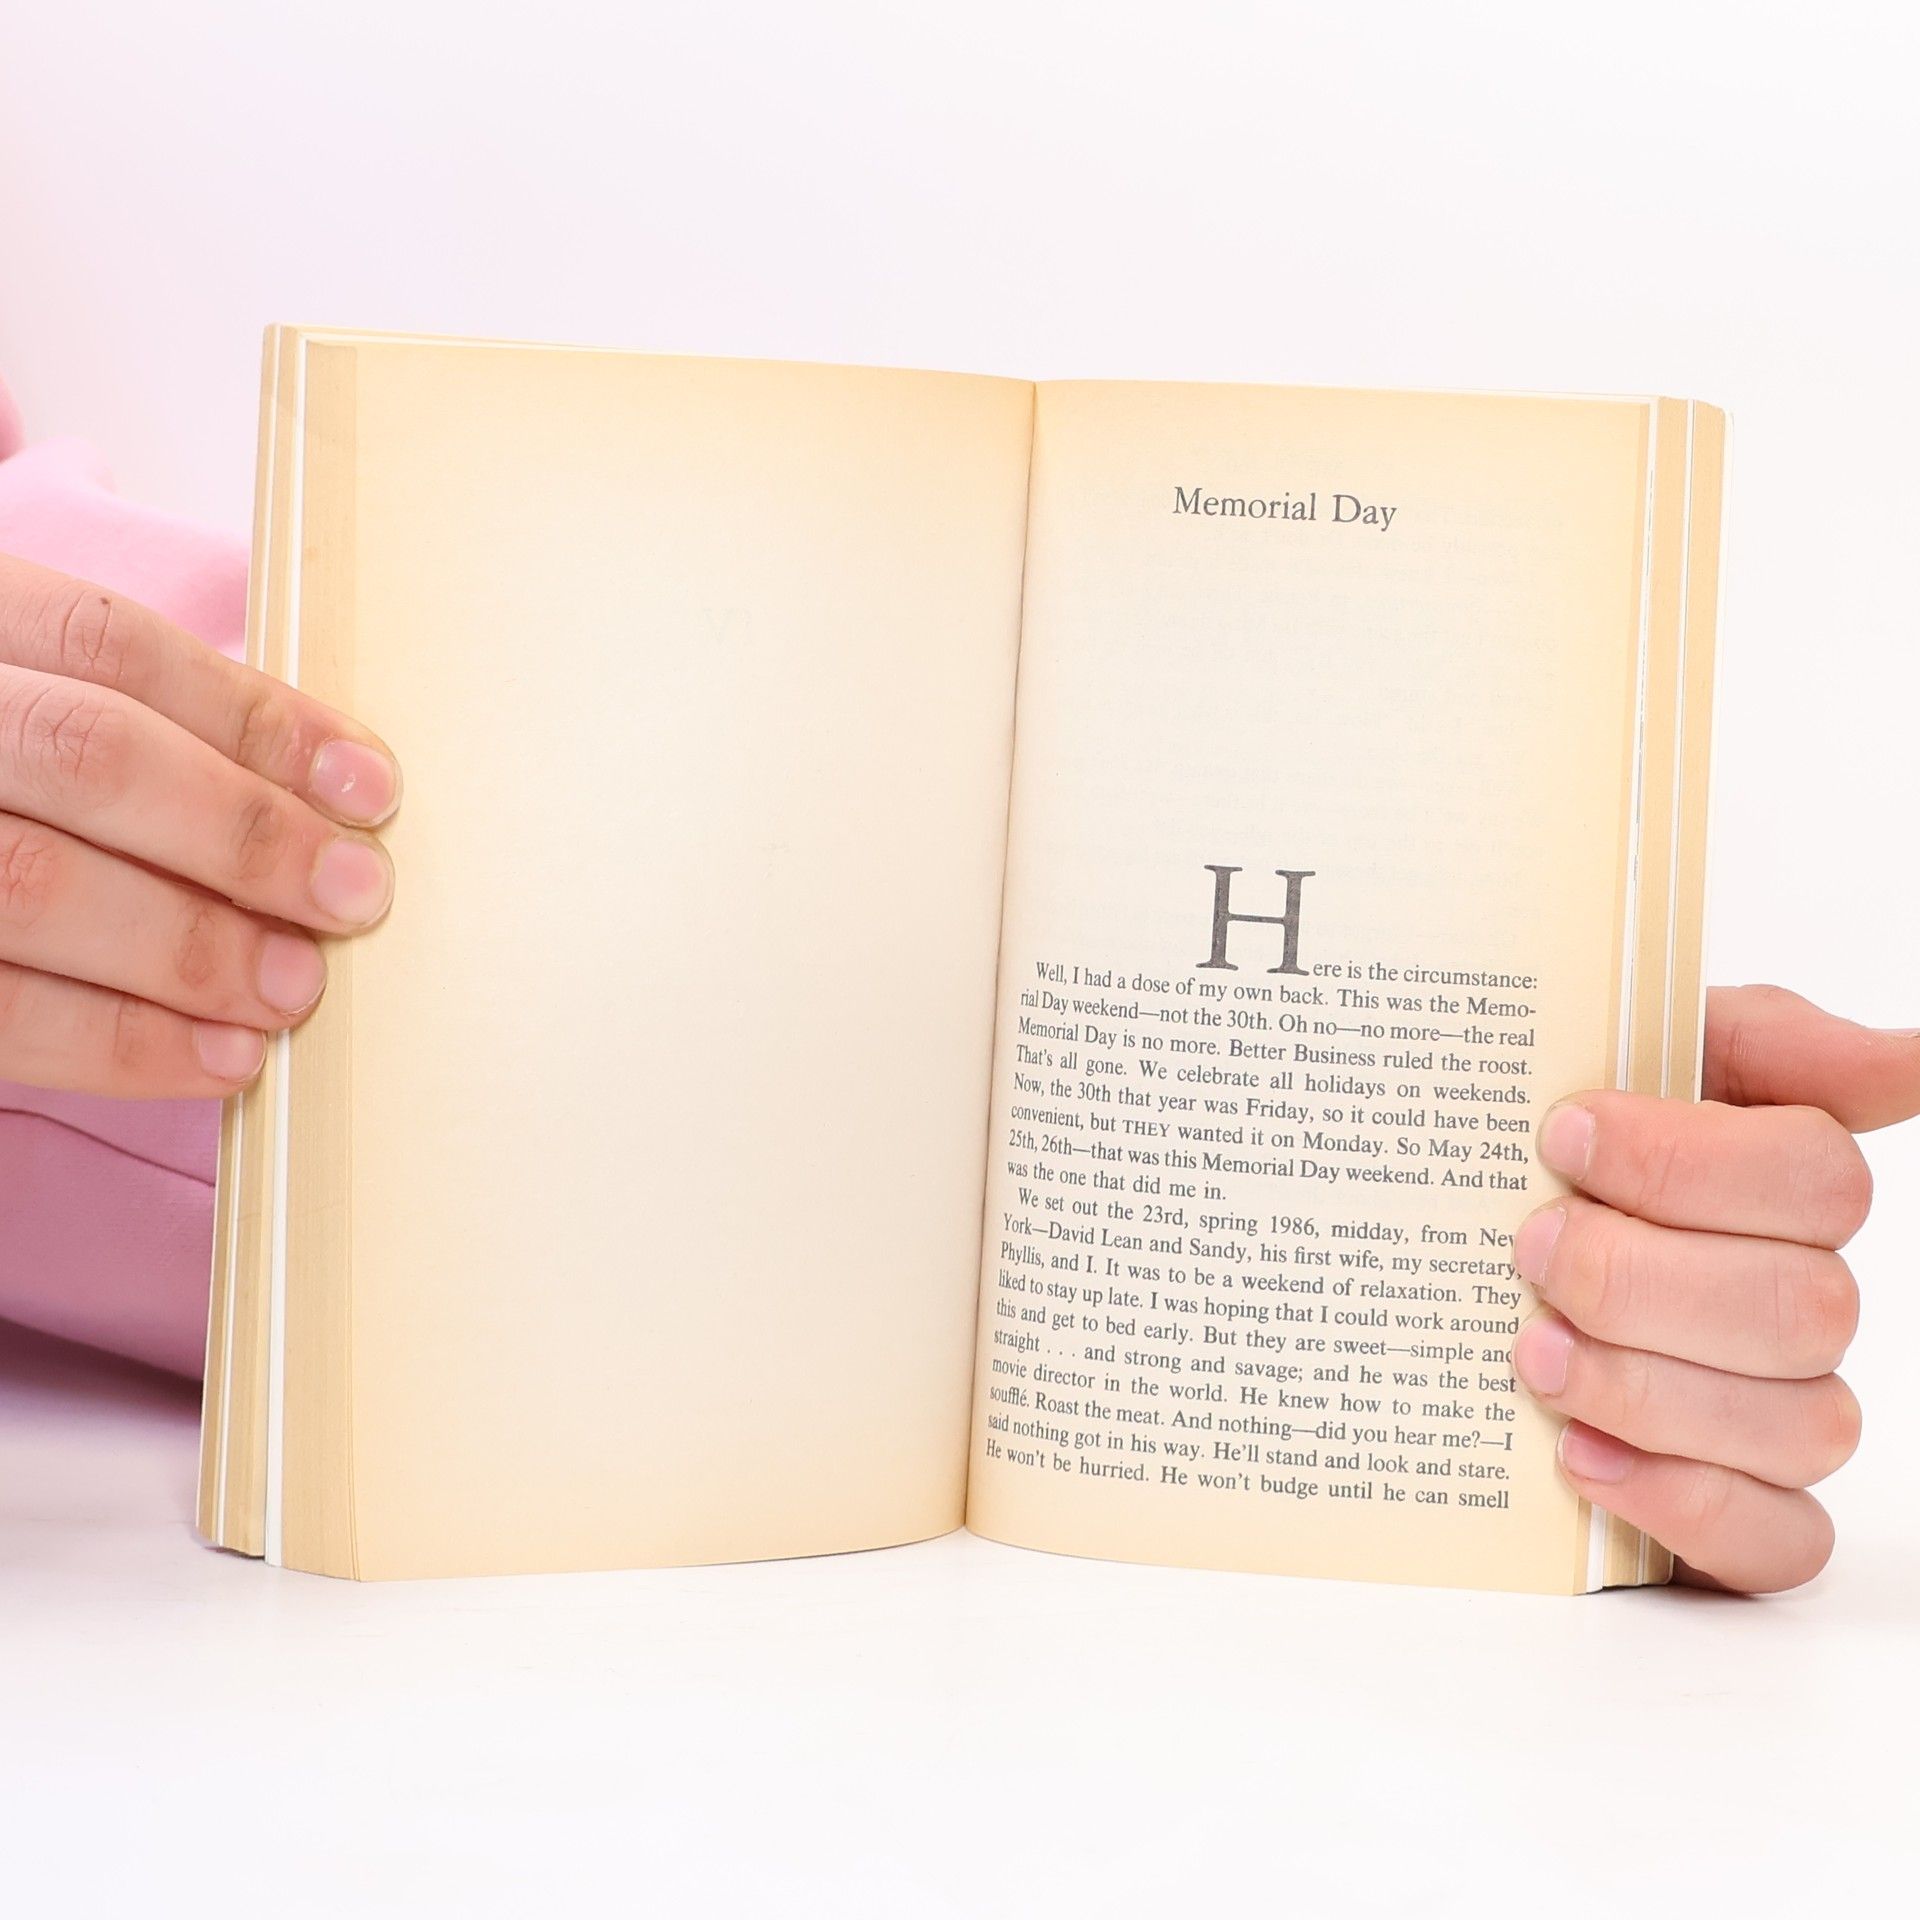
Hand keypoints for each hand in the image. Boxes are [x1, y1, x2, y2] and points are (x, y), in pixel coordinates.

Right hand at [0, 553, 399, 1096]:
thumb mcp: (26, 701)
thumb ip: (134, 729)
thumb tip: (321, 797)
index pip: (113, 647)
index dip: (257, 720)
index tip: (369, 789)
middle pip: (92, 759)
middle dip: (244, 834)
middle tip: (352, 895)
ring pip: (40, 886)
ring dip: (196, 947)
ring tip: (296, 987)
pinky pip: (4, 1012)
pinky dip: (125, 1043)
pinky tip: (224, 1056)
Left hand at [1511, 985, 1918, 1592]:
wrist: (1448, 1246)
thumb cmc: (1547, 1156)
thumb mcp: (1621, 1056)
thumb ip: (1752, 1036)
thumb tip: (1903, 1058)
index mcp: (1780, 1187)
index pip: (1818, 1178)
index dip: (1686, 1161)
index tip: (1563, 1138)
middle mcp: (1800, 1300)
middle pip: (1802, 1307)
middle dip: (1643, 1278)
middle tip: (1532, 1251)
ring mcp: (1780, 1412)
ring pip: (1799, 1426)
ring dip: (1647, 1388)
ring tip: (1533, 1353)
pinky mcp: (1741, 1512)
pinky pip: (1779, 1541)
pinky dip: (1681, 1502)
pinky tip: (1580, 1456)